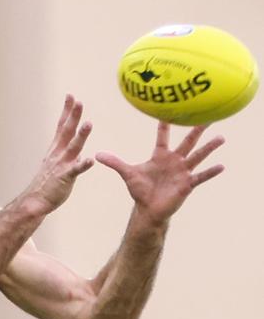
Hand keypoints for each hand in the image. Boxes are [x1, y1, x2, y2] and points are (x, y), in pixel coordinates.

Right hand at [25, 95, 93, 213]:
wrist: (36, 200)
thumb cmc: (46, 184)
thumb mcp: (55, 164)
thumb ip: (66, 155)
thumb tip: (78, 151)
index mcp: (56, 149)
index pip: (62, 126)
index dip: (66, 111)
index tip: (71, 96)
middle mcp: (58, 154)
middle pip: (67, 131)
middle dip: (73, 116)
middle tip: (79, 102)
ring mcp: (61, 165)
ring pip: (73, 147)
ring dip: (81, 135)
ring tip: (89, 123)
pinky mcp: (65, 178)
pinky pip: (75, 170)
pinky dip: (83, 165)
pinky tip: (91, 160)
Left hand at [95, 122, 224, 223]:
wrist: (148, 210)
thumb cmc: (140, 191)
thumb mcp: (127, 173)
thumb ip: (114, 162)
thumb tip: (96, 154)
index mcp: (161, 156)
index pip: (164, 136)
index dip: (165, 123)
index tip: (171, 107)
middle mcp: (174, 161)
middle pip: (188, 141)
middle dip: (197, 128)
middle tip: (209, 114)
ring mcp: (182, 172)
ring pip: (198, 156)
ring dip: (209, 148)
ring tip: (221, 137)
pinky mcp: (187, 185)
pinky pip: (201, 177)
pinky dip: (211, 172)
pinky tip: (222, 166)